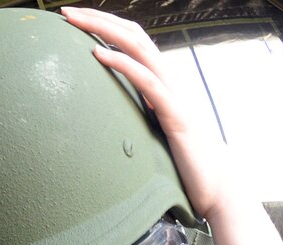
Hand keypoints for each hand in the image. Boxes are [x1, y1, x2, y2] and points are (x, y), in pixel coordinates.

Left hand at [62, 7, 282, 244]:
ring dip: (105, 30)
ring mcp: (174, 96)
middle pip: (133, 35)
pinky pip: (147, 82)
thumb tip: (101, 118)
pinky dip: (122, 63)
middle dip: (98, 18)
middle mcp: (169, 81)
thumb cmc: (182, 165)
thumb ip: (133, 118)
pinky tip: (99, 54)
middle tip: (65, 11)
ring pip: (140, 48)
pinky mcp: (176, 116)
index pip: (133, 42)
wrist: (218, 190)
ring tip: (75, 21)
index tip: (72, 19)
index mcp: (162, 84)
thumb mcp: (150, 134)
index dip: (105, 25)